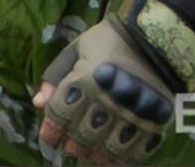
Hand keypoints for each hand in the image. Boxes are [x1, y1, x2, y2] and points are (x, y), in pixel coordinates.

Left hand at [33, 18, 173, 164]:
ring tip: (90, 152)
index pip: (60, 115)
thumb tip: (38, 103)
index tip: (48, 137)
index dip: (50, 130)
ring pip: (109, 148)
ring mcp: (133, 115)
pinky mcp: (156, 123)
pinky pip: (137, 151)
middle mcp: (108, 101)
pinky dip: (122, 158)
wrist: (155, 40)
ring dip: (95, 153)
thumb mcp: (75, 50)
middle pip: (83, 134)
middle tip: (69, 146)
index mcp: (85, 81)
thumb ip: (55, 76)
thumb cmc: (108, 41)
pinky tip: (113, 157)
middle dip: (71, 144)